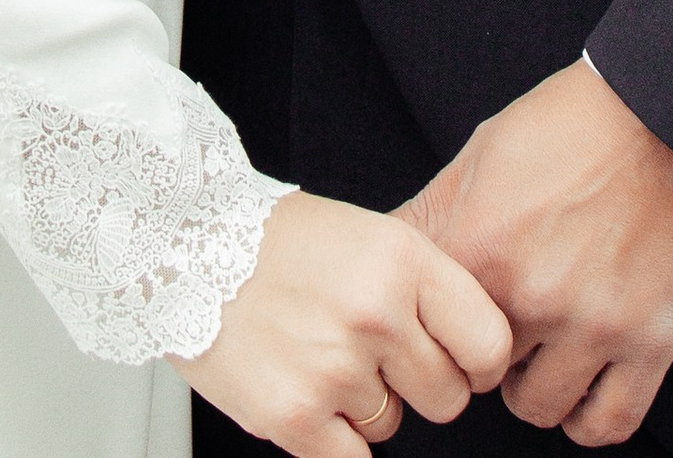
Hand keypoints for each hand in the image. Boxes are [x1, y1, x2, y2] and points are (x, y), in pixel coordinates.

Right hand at [181, 188, 511, 456]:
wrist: (184, 244)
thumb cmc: (277, 242)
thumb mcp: (366, 235)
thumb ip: (421, 290)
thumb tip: (475, 354)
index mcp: (401, 260)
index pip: (488, 342)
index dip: (479, 363)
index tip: (463, 363)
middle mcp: (375, 313)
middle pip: (446, 397)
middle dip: (415, 385)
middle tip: (372, 355)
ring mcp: (334, 368)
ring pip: (392, 426)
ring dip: (362, 407)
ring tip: (317, 355)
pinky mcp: (293, 416)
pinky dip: (334, 441)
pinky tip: (307, 396)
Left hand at [400, 60, 672, 444]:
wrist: (668, 112)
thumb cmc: (572, 124)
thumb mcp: (482, 154)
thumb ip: (429, 218)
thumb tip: (380, 251)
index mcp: (480, 245)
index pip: (427, 332)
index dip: (435, 329)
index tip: (448, 320)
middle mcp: (532, 295)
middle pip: (479, 374)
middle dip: (483, 356)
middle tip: (499, 328)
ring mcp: (594, 325)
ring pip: (538, 408)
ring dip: (532, 388)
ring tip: (539, 354)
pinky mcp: (652, 342)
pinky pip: (608, 423)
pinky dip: (587, 419)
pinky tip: (580, 388)